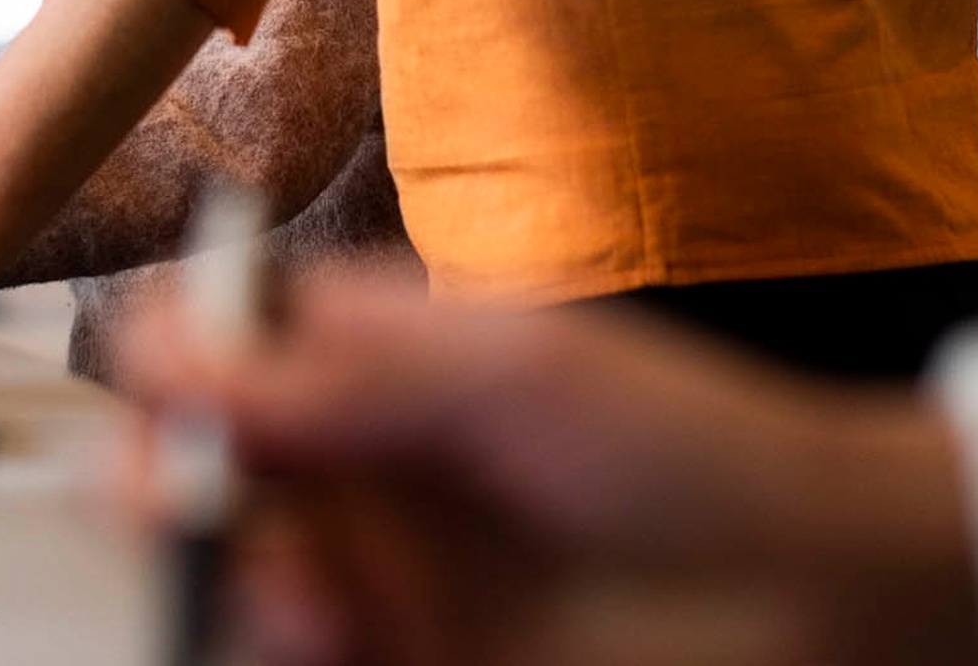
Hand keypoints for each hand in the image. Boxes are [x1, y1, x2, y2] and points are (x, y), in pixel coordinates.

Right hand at [117, 274, 977, 665]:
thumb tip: (181, 353)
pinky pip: (297, 659)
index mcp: (377, 358)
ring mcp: (384, 571)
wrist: (811, 588)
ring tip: (297, 583)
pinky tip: (333, 626)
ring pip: (236, 574)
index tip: (168, 382)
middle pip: (203, 467)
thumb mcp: (509, 369)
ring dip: (232, 576)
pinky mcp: (410, 659)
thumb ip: (341, 372)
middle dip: (166, 479)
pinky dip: (285, 646)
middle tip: (176, 496)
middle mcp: (364, 463)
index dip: (176, 358)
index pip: (224, 343)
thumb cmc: (690, 446)